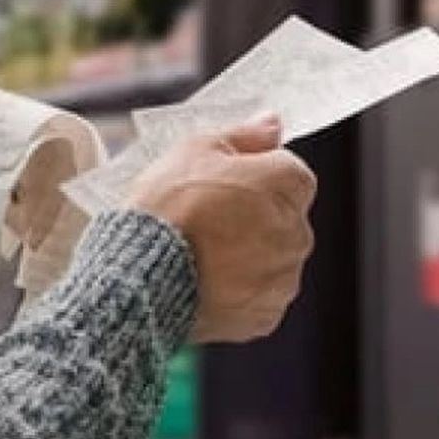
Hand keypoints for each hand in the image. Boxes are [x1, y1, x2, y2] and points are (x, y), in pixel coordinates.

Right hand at [128, 115, 315, 342]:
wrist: (140, 276)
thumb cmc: (167, 208)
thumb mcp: (196, 149)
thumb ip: (245, 135)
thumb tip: (274, 123)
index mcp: (289, 185)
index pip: (292, 174)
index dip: (256, 178)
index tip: (226, 186)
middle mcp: (298, 232)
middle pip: (285, 219)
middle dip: (255, 218)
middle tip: (208, 220)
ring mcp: (283, 278)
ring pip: (274, 261)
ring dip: (249, 257)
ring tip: (202, 255)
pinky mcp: (265, 315)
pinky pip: (258, 297)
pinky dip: (239, 292)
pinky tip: (206, 281)